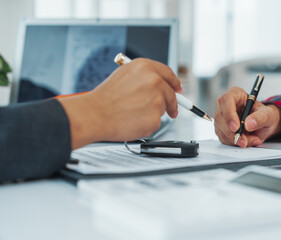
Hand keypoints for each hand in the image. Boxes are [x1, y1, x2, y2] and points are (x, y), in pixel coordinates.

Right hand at [59, 58, 181, 148]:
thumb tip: (160, 85)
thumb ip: (144, 78)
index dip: (174, 83)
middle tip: (171, 111)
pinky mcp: (155, 117)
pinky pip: (156, 123)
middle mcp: (154, 81)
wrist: (95, 115)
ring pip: (163, 109)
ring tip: (133, 113)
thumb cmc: (105, 98)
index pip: (168, 74)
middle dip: (171, 103)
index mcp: (145, 67)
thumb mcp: (124, 76)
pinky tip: (133, 121)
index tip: (178, 89)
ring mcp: (156, 99)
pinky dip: (147, 124)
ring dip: (153, 113)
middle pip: (171, 93)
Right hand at [214, 87, 280, 146]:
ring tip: (250, 139)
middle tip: (244, 140)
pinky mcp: (221, 129)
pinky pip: (223, 138)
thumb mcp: (268, 114)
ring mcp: (222, 117)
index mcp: (235, 94)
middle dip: (232, 132)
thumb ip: (260, 118)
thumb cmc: (265, 115)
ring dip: (234, 139)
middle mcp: (225, 105)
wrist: (264, 125)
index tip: (236, 127)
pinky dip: (234, 142)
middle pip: (220, 118)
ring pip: (220, 130)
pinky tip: (244, 140)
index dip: (229, 115)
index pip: (226, 101)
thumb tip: (249, 124)